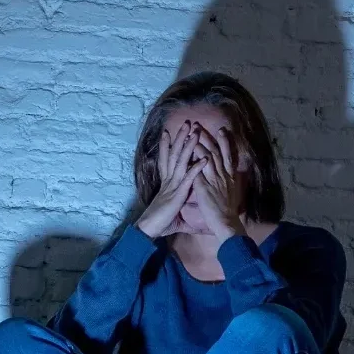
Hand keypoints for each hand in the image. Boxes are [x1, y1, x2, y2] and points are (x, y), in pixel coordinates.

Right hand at [136, 121, 209, 238]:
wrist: (149, 230)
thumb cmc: (159, 224)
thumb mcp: (175, 217)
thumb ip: (186, 216)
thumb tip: (194, 221)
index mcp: (166, 184)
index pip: (166, 160)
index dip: (166, 146)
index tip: (168, 132)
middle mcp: (168, 181)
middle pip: (173, 154)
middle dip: (180, 138)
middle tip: (187, 123)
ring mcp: (172, 186)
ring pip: (181, 161)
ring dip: (189, 146)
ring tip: (196, 132)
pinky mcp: (177, 194)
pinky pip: (188, 178)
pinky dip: (196, 168)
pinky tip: (204, 158)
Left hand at [190, 126, 246, 242]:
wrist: (227, 223)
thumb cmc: (228, 212)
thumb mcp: (231, 193)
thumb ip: (227, 183)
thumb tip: (226, 179)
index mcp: (229, 176)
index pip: (227, 155)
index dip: (224, 142)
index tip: (220, 130)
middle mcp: (223, 175)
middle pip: (215, 151)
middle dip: (207, 137)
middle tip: (199, 125)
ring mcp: (214, 180)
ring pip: (207, 157)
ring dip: (199, 143)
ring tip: (191, 133)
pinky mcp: (205, 186)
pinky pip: (198, 170)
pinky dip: (193, 160)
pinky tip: (186, 152)